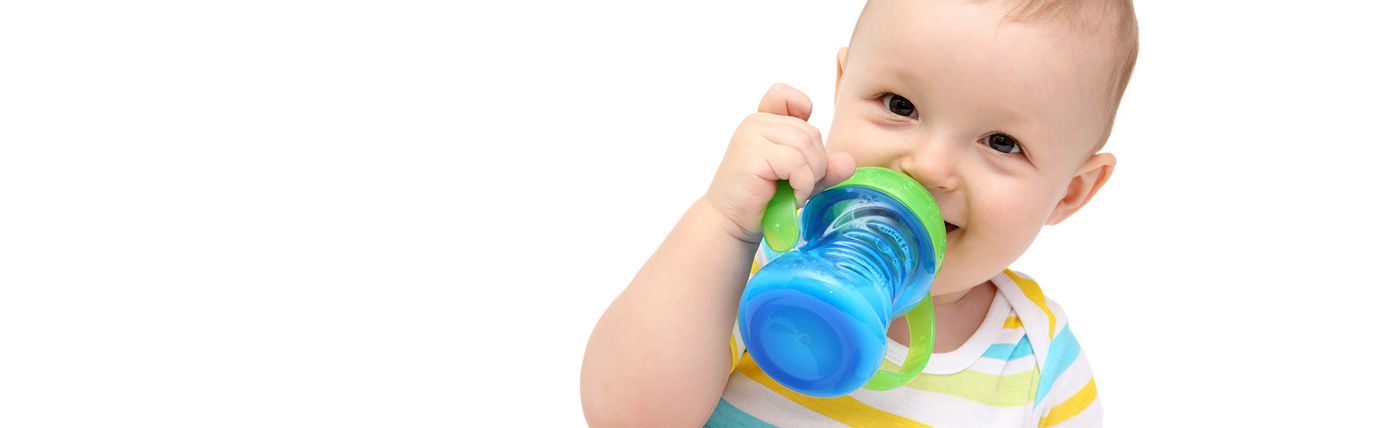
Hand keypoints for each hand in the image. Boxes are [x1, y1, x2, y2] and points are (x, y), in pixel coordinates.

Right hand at [702, 83, 855, 243]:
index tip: (799, 149)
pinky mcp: (752, 154)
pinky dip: (802, 184)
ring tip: (795, 193)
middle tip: (799, 186)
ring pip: (806, 145)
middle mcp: (755, 123)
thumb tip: (848, 162)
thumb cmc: (762, 201)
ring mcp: (751, 135)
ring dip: (810, 176)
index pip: (786, 96)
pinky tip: (791, 198)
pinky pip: (796, 162)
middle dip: (816, 164)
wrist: (731, 224)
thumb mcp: (800, 180)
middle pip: (810, 131)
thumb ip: (824, 167)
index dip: (801, 113)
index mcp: (764, 121)